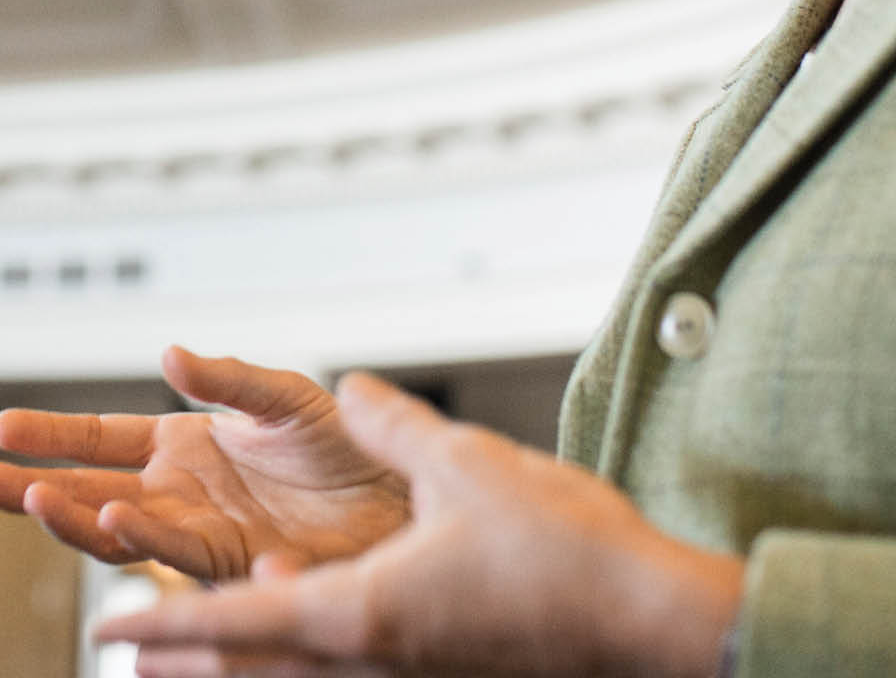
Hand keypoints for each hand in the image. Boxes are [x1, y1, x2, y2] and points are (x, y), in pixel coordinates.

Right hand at [0, 346, 408, 579]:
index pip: (103, 438)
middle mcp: (182, 491)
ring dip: (73, 517)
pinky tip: (111, 518)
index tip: (1, 428)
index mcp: (188, 443)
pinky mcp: (228, 560)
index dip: (53, 435)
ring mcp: (199, 529)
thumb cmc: (349, 448)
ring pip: (117, 529)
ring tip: (37, 498)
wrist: (396, 496)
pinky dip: (140, 536)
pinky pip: (173, 549)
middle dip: (34, 487)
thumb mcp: (285, 398)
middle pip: (90, 490)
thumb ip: (229, 379)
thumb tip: (172, 354)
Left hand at [95, 371, 743, 677]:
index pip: (234, 623)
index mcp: (361, 613)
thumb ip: (395, 425)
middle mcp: (372, 659)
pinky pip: (352, 667)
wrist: (642, 622)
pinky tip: (321, 611)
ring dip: (245, 655)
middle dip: (190, 653)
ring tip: (207, 638)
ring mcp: (409, 673)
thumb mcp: (466, 464)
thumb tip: (351, 388)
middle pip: (254, 668)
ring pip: (300, 672)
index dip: (166, 621)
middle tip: (138, 641)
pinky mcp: (443, 669)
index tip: (110, 621)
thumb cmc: (561, 553)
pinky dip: (308, 647)